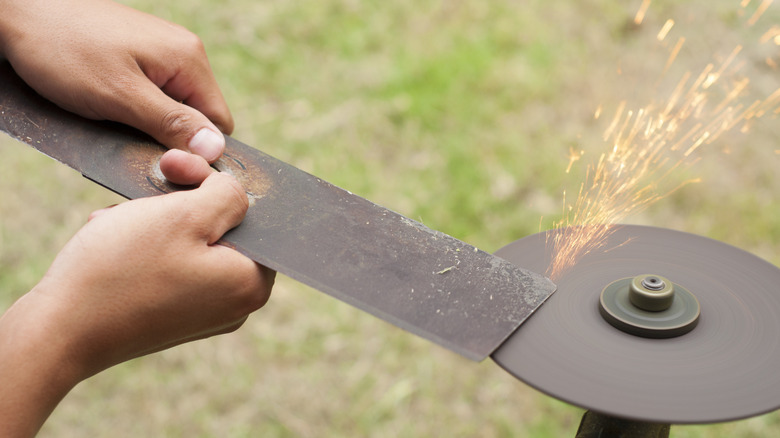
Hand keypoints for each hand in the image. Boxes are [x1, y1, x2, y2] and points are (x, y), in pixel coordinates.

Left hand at [0, 0, 231, 161]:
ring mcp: (159, 53)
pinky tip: (105, 107)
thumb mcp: (120, 96)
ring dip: (147, 125)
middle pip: (196, 117)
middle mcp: (182, 53)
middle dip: (168, 137)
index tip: (163, 159)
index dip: (196, 149)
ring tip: (111, 120)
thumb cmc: (63, 48)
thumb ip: (171, 123)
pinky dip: (132, 109)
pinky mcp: (137, 56)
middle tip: (129, 140)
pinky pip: (151, 95)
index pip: (219, 123)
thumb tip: (215, 150)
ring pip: (171, 109)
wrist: (16, 10)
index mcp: (189, 59)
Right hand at [0, 151, 273, 435]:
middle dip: (182, 200)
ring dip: (158, 218)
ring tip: (120, 217)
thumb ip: (227, 195)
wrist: (58, 331)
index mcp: (251, 283)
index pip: (255, 215)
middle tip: (150, 184)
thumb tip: (237, 193)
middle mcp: (237, 304)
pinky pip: (172, 265)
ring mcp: (205, 314)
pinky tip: (115, 235)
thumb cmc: (122, 270)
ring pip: (192, 242)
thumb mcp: (184, 214)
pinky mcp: (173, 317)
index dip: (218, 184)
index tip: (181, 169)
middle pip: (223, 228)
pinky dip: (146, 245)